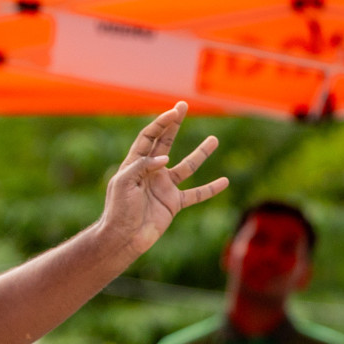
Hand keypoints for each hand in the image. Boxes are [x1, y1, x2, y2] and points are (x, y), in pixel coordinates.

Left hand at [100, 103, 226, 260]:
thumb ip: (142, 166)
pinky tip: (224, 182)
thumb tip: (165, 158)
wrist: (124, 237)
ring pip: (186, 166)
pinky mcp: (173, 203)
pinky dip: (210, 189)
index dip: (161, 124)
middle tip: (184, 105)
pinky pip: (196, 194)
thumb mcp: (124, 183)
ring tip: (215, 139)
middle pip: (164, 142)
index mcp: (135, 164)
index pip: (149, 137)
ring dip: (200, 154)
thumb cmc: (118, 210)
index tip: (175, 112)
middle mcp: (151, 172)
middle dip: (173, 124)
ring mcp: (164, 187)